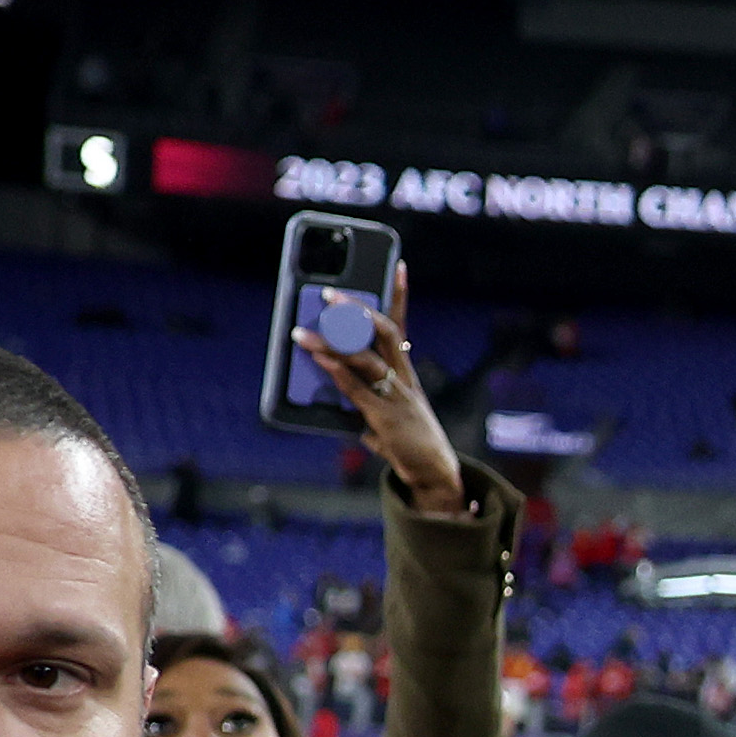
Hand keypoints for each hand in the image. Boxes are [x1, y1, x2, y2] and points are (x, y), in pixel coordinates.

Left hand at [299, 263, 463, 516]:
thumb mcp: (383, 408)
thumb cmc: (407, 438)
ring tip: (302, 330)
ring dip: (333, 341)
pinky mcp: (385, 416)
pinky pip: (357, 387)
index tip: (397, 265)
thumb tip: (328, 381)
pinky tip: (318, 358)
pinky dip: (336, 370)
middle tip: (328, 292)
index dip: (399, 295)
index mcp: (404, 371)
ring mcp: (396, 395)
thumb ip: (358, 392)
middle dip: (355, 309)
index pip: (400, 325)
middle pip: (384, 332)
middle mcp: (403, 377)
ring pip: (365, 357)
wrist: (433, 471)